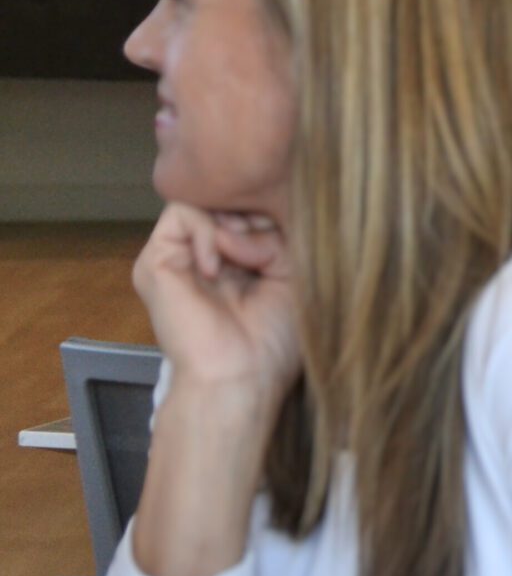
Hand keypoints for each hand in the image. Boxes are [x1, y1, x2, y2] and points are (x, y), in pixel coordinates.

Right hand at [132, 203, 300, 415]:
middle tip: (270, 246)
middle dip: (255, 211)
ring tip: (247, 260)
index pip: (248, 205)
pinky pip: (180, 213)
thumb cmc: (273, 340)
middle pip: (227, 198)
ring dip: (234, 222)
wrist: (241, 376)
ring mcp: (177, 258)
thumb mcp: (291, 273)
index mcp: (236, 260)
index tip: (292, 227)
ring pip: (204, 199)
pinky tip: (218, 268)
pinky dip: (207, 230)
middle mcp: (205, 255)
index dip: (271, 206)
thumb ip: (271, 236)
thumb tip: (234, 224)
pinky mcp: (155, 263)